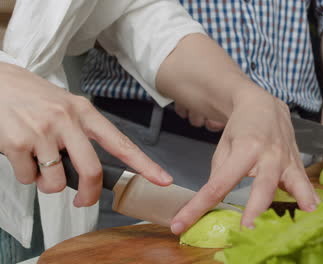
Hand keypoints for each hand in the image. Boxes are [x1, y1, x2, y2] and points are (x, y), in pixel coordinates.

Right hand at [0, 62, 171, 205]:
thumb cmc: (33, 98)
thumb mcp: (65, 107)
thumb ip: (81, 134)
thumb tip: (90, 171)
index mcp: (85, 112)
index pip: (120, 143)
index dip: (144, 165)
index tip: (162, 179)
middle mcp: (67, 120)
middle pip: (91, 171)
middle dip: (89, 195)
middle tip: (82, 200)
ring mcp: (42, 131)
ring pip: (56, 183)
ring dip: (47, 184)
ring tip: (37, 163)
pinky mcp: (17, 142)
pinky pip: (28, 178)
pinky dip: (24, 175)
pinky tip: (19, 154)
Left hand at [170, 90, 319, 234]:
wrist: (263, 105)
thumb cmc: (241, 127)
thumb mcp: (224, 147)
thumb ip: (220, 174)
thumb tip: (214, 200)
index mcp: (244, 149)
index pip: (219, 184)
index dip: (199, 206)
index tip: (181, 223)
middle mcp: (268, 154)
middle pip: (261, 185)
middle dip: (254, 208)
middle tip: (246, 229)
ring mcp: (285, 158)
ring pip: (292, 181)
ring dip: (297, 198)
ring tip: (303, 214)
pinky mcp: (296, 162)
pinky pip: (303, 180)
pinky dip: (308, 194)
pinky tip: (313, 207)